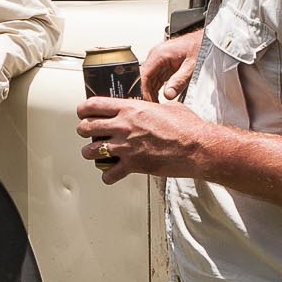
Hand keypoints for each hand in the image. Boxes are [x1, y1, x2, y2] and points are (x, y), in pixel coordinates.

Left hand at [76, 95, 210, 183]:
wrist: (198, 148)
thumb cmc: (187, 126)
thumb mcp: (165, 107)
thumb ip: (148, 108)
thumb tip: (147, 109)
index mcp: (129, 108)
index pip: (92, 105)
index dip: (83, 110)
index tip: (83, 114)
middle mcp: (123, 126)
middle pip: (86, 128)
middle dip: (85, 131)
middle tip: (89, 134)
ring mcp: (125, 147)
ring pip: (90, 151)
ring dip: (91, 153)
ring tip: (96, 154)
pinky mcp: (132, 165)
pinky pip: (108, 174)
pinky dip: (108, 176)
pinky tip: (111, 174)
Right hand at [142, 29, 202, 101]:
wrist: (208, 39)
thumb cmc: (201, 46)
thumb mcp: (192, 66)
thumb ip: (179, 81)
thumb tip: (168, 94)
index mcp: (159, 54)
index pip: (144, 75)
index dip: (145, 91)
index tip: (150, 102)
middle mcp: (156, 55)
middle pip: (144, 78)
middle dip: (147, 93)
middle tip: (153, 107)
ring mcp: (159, 59)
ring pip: (149, 79)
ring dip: (151, 91)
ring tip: (157, 104)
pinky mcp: (164, 63)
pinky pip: (156, 77)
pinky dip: (157, 88)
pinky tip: (160, 97)